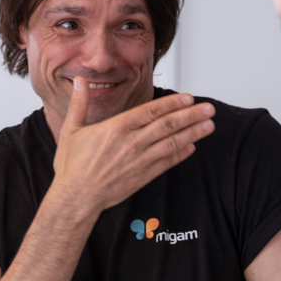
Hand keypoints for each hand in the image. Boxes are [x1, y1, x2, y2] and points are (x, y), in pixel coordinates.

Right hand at [51, 77, 215, 213]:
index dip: (173, 103)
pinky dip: (181, 154)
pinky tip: (192, 147)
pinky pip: (166, 163)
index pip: (151, 111)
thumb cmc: (72, 166)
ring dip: (193, 133)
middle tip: (208, 108)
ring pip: (171, 143)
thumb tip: (80, 81)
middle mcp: (131, 143)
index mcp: (116, 128)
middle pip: (167, 125)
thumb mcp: (71, 130)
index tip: (188, 97)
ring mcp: (139, 161)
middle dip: (191, 115)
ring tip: (209, 125)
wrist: (75, 198)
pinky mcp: (142, 176)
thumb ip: (79, 104)